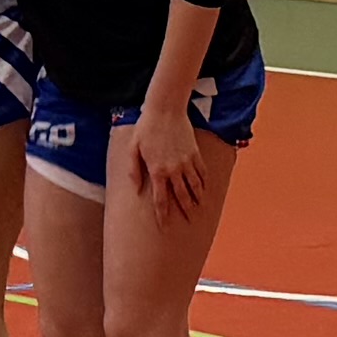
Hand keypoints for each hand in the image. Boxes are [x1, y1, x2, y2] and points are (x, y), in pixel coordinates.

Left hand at [122, 99, 206, 221]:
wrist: (166, 110)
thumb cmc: (146, 128)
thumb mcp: (133, 148)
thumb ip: (133, 170)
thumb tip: (136, 189)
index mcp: (157, 171)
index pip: (160, 200)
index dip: (163, 215)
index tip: (164, 227)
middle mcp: (174, 170)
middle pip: (182, 196)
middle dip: (185, 211)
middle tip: (189, 222)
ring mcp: (186, 162)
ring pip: (195, 186)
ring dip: (197, 199)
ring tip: (199, 208)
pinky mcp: (195, 153)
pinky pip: (202, 172)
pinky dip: (204, 182)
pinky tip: (204, 188)